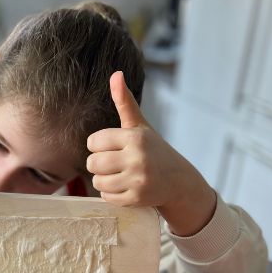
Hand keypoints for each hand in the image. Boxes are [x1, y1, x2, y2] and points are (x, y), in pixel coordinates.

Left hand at [86, 71, 216, 235]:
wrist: (178, 181)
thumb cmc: (153, 150)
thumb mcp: (140, 126)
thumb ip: (125, 103)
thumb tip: (115, 74)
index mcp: (134, 138)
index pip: (94, 142)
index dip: (97, 145)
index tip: (108, 147)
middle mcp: (136, 158)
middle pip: (93, 163)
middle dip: (97, 164)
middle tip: (111, 163)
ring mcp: (137, 180)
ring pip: (97, 182)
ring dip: (102, 180)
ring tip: (116, 175)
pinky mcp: (136, 198)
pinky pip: (106, 197)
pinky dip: (110, 194)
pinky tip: (123, 187)